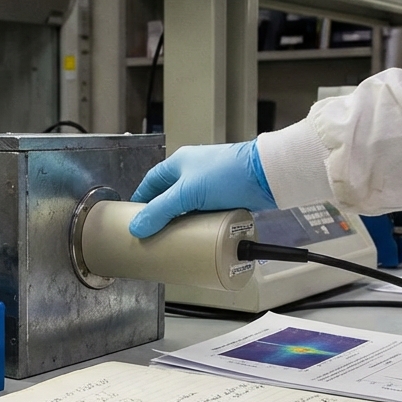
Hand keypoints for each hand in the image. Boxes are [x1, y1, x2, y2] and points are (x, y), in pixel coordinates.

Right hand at [129, 142, 275, 237]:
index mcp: (179, 162)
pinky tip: (196, 236)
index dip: (141, 200)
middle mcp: (193, 171)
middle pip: (169, 196)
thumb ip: (161, 211)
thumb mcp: (187, 193)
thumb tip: (137, 227)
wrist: (266, 176)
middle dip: (161, 215)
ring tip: (172, 239)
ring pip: (188, 206)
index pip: (151, 182)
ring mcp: (211, 184)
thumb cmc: (227, 173)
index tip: (135, 218)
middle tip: (153, 233)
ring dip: (181, 221)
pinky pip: (205, 212)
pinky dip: (199, 224)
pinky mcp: (226, 196)